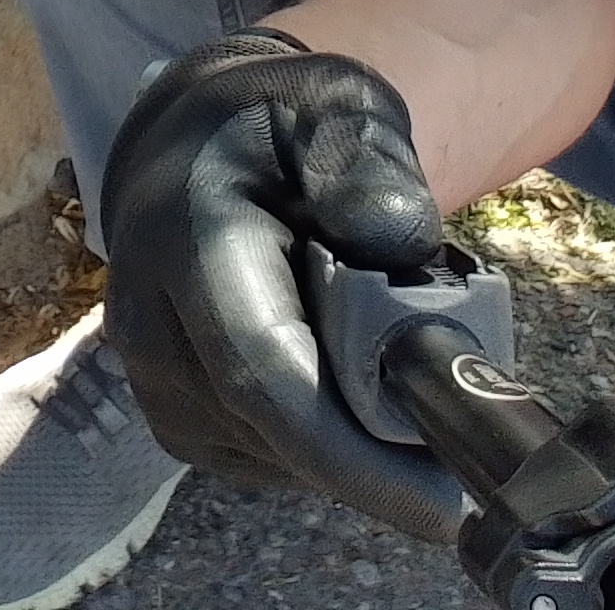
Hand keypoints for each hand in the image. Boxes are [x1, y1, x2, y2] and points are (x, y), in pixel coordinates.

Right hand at [100, 28, 468, 540]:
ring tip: (396, 376)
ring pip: (272, 458)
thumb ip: (366, 161)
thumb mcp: (332, 106)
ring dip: (350, 444)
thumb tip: (397, 245)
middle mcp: (149, 324)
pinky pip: (262, 459)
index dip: (353, 456)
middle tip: (464, 432)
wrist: (187, 145)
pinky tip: (349, 388)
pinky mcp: (173, 413)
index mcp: (188, 244)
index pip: (264, 375)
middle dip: (379, 457)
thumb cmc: (274, 124)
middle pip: (275, 434)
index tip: (445, 507)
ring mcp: (153, 379)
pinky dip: (320, 443)